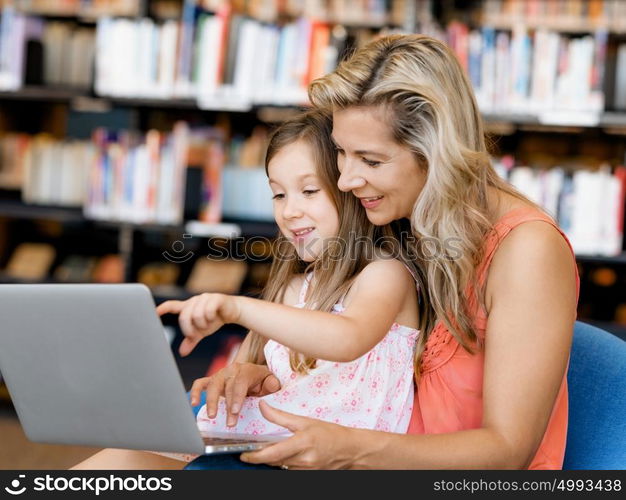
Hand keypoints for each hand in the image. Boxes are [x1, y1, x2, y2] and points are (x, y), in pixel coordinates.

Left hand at [157, 293, 240, 355]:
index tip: (154, 313)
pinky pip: (208, 310)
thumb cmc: (215, 319)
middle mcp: (194, 300)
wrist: (234, 311)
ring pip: (196, 315)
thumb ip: (191, 340)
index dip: (162, 308)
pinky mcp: (216, 298)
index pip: (172, 305)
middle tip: (196, 335)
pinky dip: (211, 318)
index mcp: (188, 306)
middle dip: (189, 329)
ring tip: (208, 325)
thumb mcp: (202, 332)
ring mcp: (205, 298)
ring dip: (203, 325)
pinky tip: (215, 318)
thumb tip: (182, 353)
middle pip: (184, 316)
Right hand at [190, 363, 280, 426]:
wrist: (255, 376)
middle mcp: (232, 370)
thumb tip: (271, 385)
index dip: (237, 396)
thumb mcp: (271, 381)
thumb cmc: (263, 381)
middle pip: (227, 386)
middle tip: (230, 422)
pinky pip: (200, 384)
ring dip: (211, 401)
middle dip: (227, 405)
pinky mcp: (212, 380)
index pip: (240, 382)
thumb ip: (272, 383)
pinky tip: (193, 403)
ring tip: (212, 415)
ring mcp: (221, 375)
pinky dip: (195, 392)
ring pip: (212, 385)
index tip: (235, 410)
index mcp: (247, 370)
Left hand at [240, 401, 356, 468]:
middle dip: (260, 458)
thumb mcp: (305, 421)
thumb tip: (262, 406)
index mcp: (302, 443)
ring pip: (280, 467)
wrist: (349, 450)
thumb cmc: (329, 433)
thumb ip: (280, 416)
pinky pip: (289, 470)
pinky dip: (282, 463)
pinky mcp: (307, 475)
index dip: (255, 456)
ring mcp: (305, 470)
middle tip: (250, 451)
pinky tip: (284, 456)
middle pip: (273, 462)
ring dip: (271, 460)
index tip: (244, 454)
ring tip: (268, 451)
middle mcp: (303, 460)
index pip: (273, 454)